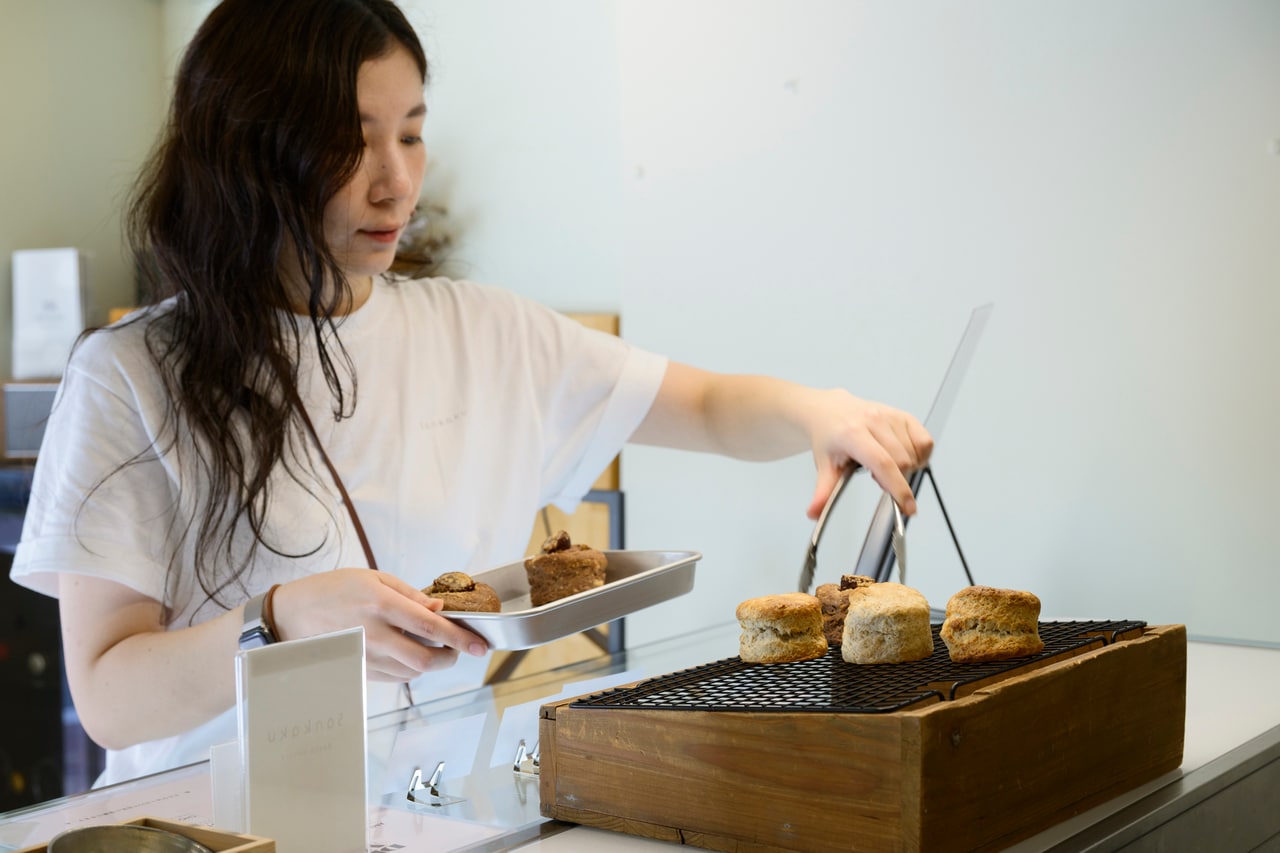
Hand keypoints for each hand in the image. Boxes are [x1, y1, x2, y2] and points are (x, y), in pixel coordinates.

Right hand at [271, 569, 488, 682]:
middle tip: (457, 648)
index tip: (480, 644)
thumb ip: (410, 595)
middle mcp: (374, 634)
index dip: (459, 637)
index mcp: (380, 605)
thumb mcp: (373, 579)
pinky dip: (410, 668)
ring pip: (412, 671)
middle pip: (425, 659)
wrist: (291, 614)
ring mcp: (365, 657)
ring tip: (429, 644)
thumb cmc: (333, 590)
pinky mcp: (359, 671)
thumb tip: (439, 609)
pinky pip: (396, 677)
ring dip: (430, 662)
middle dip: (450, 657)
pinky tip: (407, 651)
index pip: (430, 626)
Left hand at [804, 389, 932, 518]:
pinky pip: (925, 442)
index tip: (907, 507)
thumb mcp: (824, 465)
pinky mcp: (904, 416)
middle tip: (880, 481)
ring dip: (908, 469)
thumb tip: (814, 513)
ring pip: (915, 454)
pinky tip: (904, 457)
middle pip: (902, 462)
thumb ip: (823, 492)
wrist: (831, 412)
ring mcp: (891, 416)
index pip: (883, 463)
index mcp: (853, 433)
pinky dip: (920, 456)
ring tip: (886, 466)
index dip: (898, 488)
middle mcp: (874, 421)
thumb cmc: (830, 437)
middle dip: (897, 481)